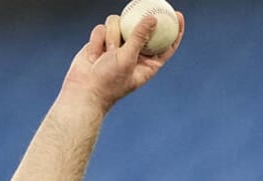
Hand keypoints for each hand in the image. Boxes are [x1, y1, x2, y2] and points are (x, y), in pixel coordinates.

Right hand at [61, 10, 183, 111]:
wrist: (84, 90)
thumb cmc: (110, 81)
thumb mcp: (128, 59)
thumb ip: (140, 37)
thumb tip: (153, 19)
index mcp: (147, 62)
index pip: (166, 44)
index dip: (175, 30)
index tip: (178, 15)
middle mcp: (134, 52)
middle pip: (143, 28)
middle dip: (144, 17)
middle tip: (149, 4)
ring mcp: (118, 45)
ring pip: (119, 24)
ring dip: (113, 34)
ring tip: (108, 50)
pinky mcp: (102, 41)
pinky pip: (103, 28)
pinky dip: (98, 39)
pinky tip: (95, 53)